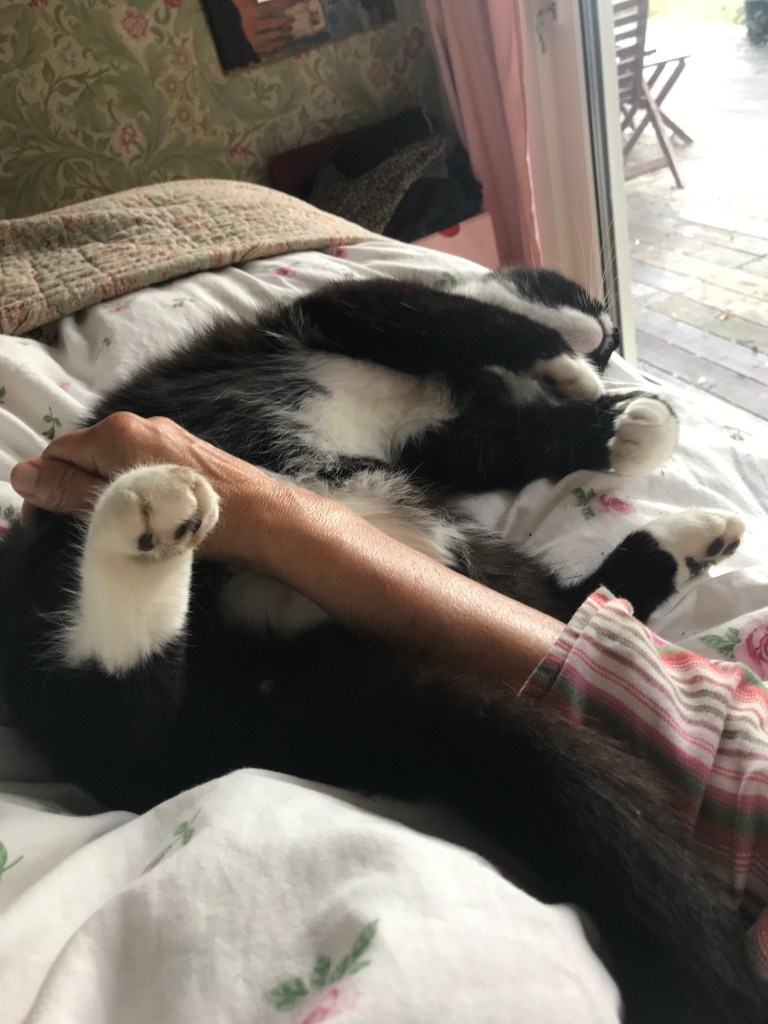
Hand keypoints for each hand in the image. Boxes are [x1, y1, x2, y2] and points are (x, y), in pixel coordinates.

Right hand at [10, 413, 284, 566]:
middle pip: (86, 457)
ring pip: (116, 465)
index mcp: (116, 432)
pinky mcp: (186, 454)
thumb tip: (21, 476)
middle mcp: (139, 425)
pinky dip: (136, 492)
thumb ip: (69, 490)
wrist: (260, 519)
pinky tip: (150, 517)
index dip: (48, 489)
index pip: (58, 454)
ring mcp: (165, 437)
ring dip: (109, 494)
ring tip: (123, 527)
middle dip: (78, 491)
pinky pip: (143, 469)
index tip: (51, 524)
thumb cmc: (187, 516)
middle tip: (90, 529)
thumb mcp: (118, 507)